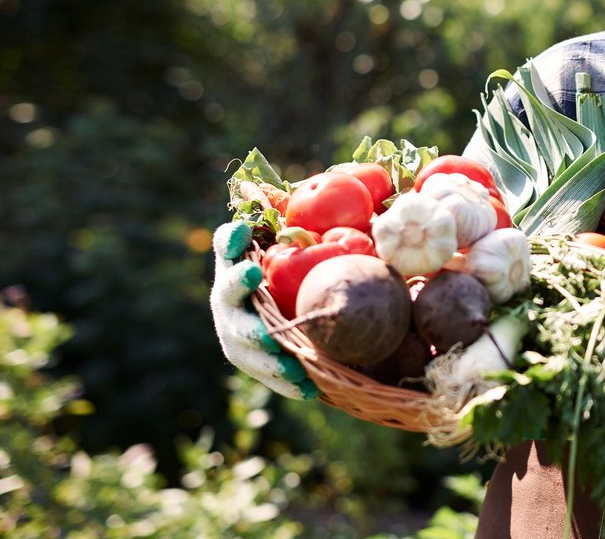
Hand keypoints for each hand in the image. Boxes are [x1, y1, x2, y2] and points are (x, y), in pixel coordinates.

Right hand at [210, 222, 319, 399]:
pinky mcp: (250, 357)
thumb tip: (377, 216)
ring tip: (285, 357)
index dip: (231, 238)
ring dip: (260, 346)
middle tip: (254, 275)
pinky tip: (309, 388)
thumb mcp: (322, 253)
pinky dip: (285, 381)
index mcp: (242, 263)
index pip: (228, 244)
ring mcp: (237, 327)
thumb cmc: (317, 274)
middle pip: (227, 290)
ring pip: (239, 339)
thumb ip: (332, 234)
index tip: (246, 229)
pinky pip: (264, 371)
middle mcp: (233, 295)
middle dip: (236, 283)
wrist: (307, 314)